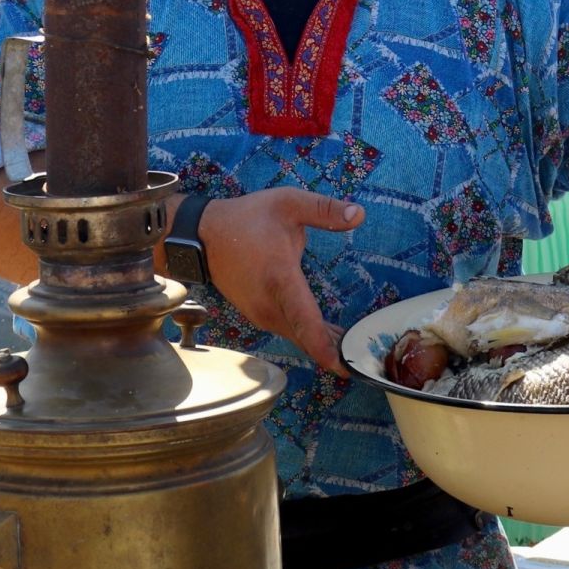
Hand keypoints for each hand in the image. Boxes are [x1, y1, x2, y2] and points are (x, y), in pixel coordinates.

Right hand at [199, 187, 361, 374]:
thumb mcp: (288, 204)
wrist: (202, 235)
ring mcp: (260, 314)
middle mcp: (269, 304)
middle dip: (335, 349)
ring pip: (297, 336)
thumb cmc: (247, 219)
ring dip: (323, 343)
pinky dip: (308, 336)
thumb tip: (360, 214)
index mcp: (280, 278)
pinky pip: (288, 331)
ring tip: (354, 348)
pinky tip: (331, 336)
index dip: (323, 344)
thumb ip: (324, 210)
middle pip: (306, 336)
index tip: (343, 365)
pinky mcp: (257, 316)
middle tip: (366, 357)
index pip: (304, 318)